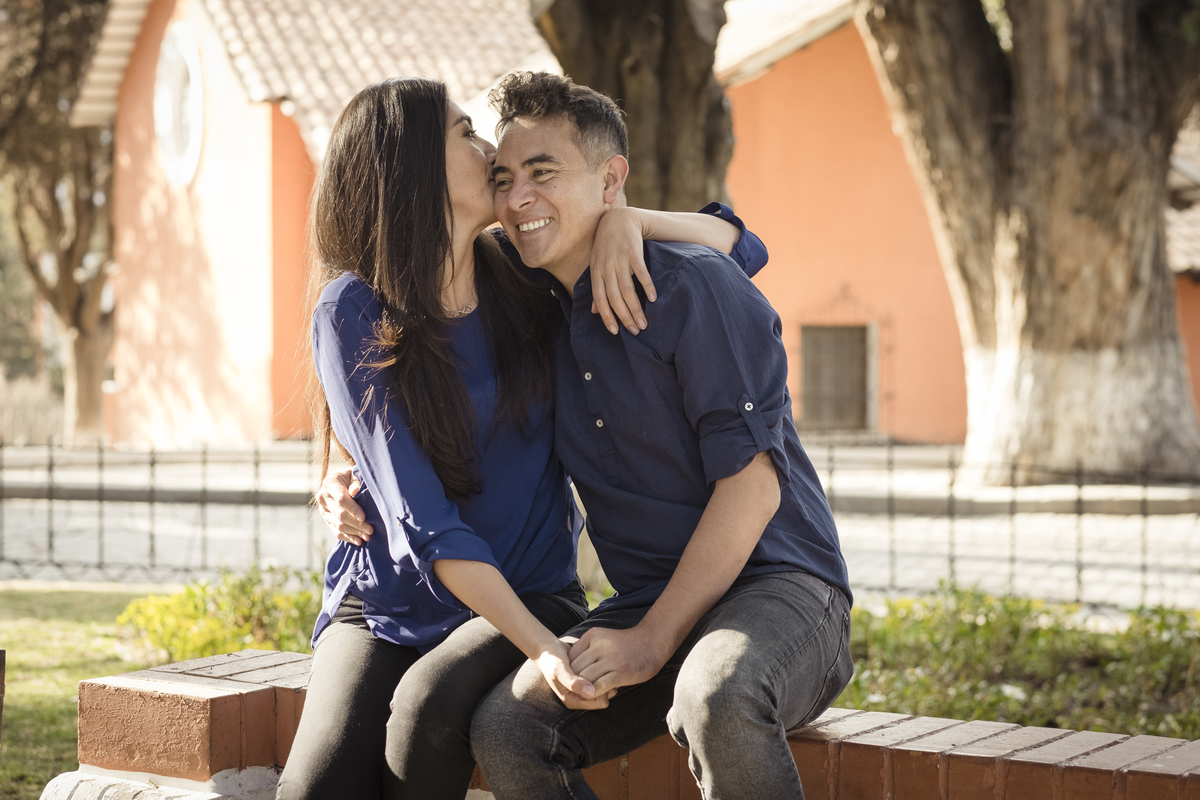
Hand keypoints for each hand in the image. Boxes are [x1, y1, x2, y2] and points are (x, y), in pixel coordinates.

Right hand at [315, 467, 372, 545]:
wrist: (343, 480)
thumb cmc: (353, 476)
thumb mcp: (355, 474)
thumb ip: (356, 482)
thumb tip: (354, 491)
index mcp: (330, 483)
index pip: (341, 500)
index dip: (353, 509)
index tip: (364, 517)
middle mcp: (323, 497)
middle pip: (340, 515)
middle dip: (357, 524)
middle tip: (370, 530)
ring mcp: (323, 510)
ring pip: (338, 525)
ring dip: (354, 532)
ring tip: (368, 536)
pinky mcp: (326, 519)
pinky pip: (336, 532)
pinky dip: (348, 538)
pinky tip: (358, 541)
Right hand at [535, 638, 617, 710]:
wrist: (548, 649)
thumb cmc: (552, 660)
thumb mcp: (559, 671)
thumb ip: (573, 682)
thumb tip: (591, 692)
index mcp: (573, 701)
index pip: (600, 702)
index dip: (603, 689)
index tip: (602, 673)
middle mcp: (579, 698)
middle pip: (605, 696)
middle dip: (606, 683)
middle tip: (605, 667)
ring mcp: (583, 689)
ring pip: (605, 687)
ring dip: (605, 677)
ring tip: (603, 663)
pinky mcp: (587, 679)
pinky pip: (602, 679)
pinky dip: (603, 672)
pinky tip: (600, 661)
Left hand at [568, 626, 671, 696]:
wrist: (652, 642)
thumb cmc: (625, 644)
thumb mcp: (603, 638)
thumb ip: (587, 649)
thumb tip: (570, 668)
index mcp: (592, 635)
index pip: (570, 658)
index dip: (569, 672)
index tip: (574, 681)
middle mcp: (600, 645)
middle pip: (575, 669)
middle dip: (574, 683)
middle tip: (576, 693)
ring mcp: (611, 658)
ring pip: (585, 679)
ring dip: (583, 691)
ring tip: (586, 696)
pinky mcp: (621, 672)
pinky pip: (600, 686)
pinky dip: (594, 694)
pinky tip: (597, 697)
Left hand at [589, 207, 657, 335]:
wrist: (618, 220)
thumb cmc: (606, 246)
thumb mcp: (597, 266)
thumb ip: (597, 288)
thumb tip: (594, 311)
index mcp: (596, 273)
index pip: (600, 300)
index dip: (607, 317)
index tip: (616, 332)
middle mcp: (606, 268)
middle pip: (615, 298)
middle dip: (625, 317)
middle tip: (636, 331)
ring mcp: (620, 260)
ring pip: (627, 290)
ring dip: (636, 309)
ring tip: (644, 323)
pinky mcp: (634, 253)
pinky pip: (641, 273)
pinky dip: (647, 286)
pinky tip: (653, 299)